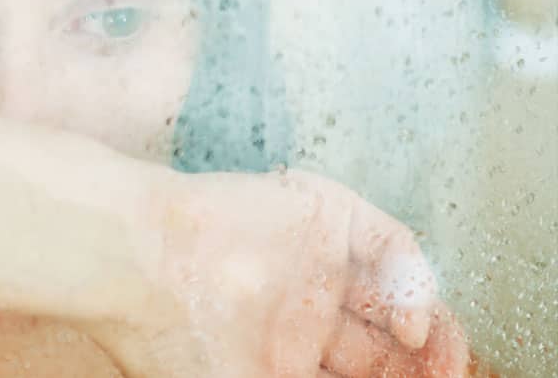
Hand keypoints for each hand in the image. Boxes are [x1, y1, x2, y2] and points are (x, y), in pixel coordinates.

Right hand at [89, 168, 468, 376]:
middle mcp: (303, 309)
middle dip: (419, 366)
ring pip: (396, 293)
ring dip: (431, 326)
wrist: (135, 260)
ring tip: (440, 356)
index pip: (359, 377)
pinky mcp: (322, 214)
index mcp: (280, 353)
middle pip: (385, 342)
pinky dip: (413, 275)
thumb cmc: (172, 337)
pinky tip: (412, 316)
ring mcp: (315, 261)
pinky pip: (388, 241)